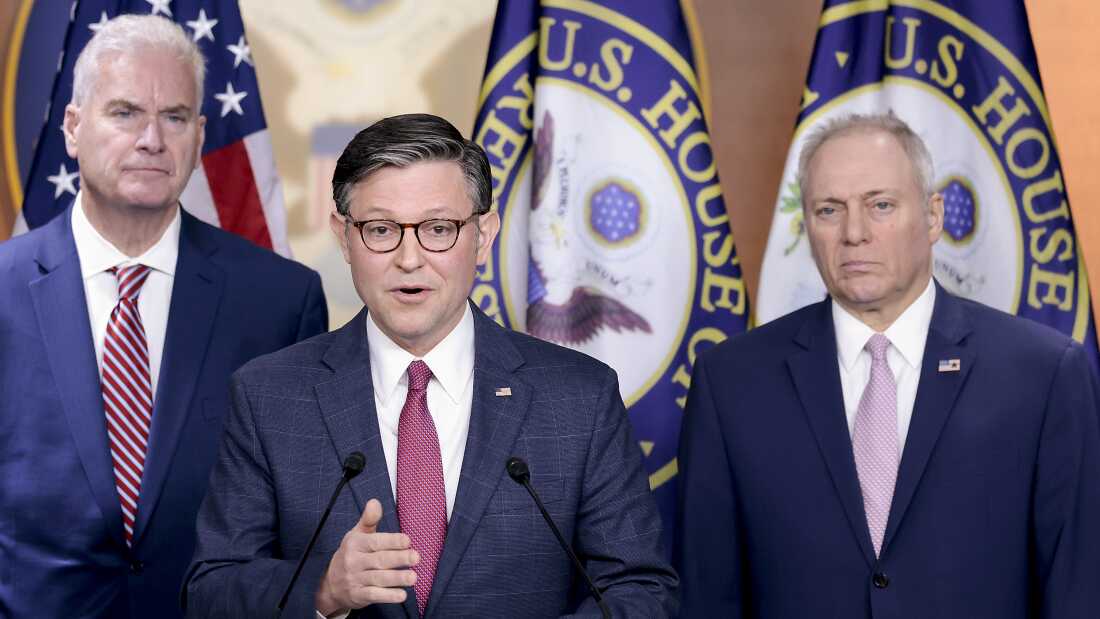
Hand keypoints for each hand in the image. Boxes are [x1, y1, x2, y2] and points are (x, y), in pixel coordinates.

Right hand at [315, 498, 418, 614]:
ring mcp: (355, 580)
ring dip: (397, 578)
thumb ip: (368, 519)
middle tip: (416, 557)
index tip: (407, 540)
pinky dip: (388, 596)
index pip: (375, 542)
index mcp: (355, 544)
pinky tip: (402, 595)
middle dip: (398, 559)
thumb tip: (375, 502)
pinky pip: (374, 595)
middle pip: (379, 560)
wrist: (331, 584)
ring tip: (413, 577)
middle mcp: (354, 561)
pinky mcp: (359, 596)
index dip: (391, 541)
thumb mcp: (357, 534)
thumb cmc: (351, 554)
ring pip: (378, 579)